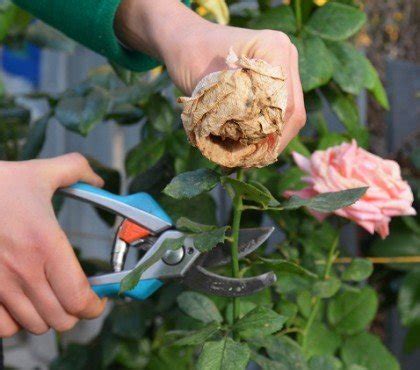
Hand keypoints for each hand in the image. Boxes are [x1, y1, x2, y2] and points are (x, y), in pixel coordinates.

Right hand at [0, 153, 105, 337]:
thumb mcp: (41, 171)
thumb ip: (76, 170)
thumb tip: (99, 180)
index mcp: (45, 243)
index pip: (78, 296)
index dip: (94, 306)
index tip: (99, 300)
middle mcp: (22, 270)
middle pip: (61, 319)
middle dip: (75, 311)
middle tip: (75, 295)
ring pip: (35, 326)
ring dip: (48, 315)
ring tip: (50, 296)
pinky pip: (4, 328)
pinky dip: (18, 321)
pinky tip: (22, 301)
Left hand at [116, 0, 304, 154]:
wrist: (183, 40)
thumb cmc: (189, 55)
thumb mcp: (207, 86)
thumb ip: (231, 114)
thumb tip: (248, 150)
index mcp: (273, 48)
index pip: (284, 103)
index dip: (270, 134)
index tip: (249, 155)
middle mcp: (285, 57)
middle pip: (292, 112)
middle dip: (271, 141)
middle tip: (248, 162)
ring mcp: (282, 69)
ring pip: (288, 117)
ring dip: (268, 139)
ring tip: (246, 158)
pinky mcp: (274, 82)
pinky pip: (277, 112)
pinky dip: (263, 132)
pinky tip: (246, 146)